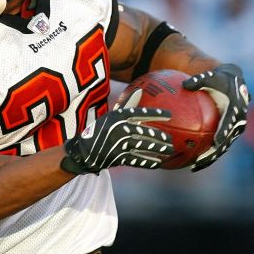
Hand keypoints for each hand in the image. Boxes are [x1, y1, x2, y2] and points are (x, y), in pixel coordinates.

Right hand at [60, 107, 174, 174]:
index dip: (156, 114)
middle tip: (171, 139)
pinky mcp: (118, 157)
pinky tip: (157, 163)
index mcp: (117, 116)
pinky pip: (137, 160)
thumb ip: (126, 105)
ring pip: (143, 146)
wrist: (83, 151)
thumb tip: (139, 91)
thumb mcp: (111, 116)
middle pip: (144, 132)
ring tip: (168, 150)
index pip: (140, 113)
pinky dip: (148, 162)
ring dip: (158, 149)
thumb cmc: (100, 131)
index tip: (169, 115)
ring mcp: (118, 143)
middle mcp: (119, 128)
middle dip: (160, 136)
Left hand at [182, 63, 249, 171]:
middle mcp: (238, 121)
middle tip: (200, 160)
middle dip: (215, 152)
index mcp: (236, 108)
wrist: (234, 83)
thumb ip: (199, 81)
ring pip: (223, 147)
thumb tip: (185, 85)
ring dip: (210, 158)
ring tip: (195, 166)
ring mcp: (234, 130)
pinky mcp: (229, 134)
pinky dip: (208, 155)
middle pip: (227, 140)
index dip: (224, 131)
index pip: (230, 121)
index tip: (217, 140)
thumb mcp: (211, 76)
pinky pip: (219, 147)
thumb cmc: (220, 79)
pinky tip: (193, 163)